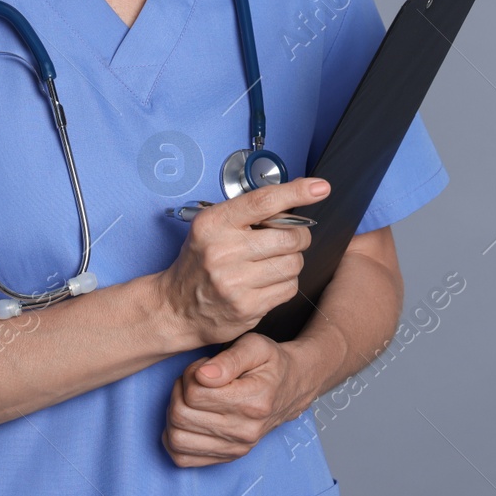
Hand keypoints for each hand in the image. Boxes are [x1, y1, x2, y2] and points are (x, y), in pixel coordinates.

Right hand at [157, 178, 328, 345]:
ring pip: (293, 263)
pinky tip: (267, 282)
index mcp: (214, 224)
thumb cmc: (199, 262)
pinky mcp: (247, 307)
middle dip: (298, 236)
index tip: (320, 187)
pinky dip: (286, 283)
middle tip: (288, 239)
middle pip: (289, 236)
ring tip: (272, 263)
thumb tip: (296, 194)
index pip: (264, 201)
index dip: (297, 192)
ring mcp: (235, 282)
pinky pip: (289, 288)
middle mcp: (223, 251)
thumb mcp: (214, 226)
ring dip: (291, 261)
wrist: (176, 308)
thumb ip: (250, 212)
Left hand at [161, 332, 319, 467]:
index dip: (190, 374)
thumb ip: (229, 358)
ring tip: (190, 398)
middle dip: (179, 392)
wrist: (293, 386)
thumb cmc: (271, 363)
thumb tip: (202, 375)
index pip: (195, 394)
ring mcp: (237, 447)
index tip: (203, 368)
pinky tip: (187, 419)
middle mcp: (245, 430)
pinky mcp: (229, 457)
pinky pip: (183, 458)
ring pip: (178, 438)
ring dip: (174, 414)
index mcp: (253, 401)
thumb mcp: (256, 346)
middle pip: (182, 416)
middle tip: (194, 380)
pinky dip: (175, 438)